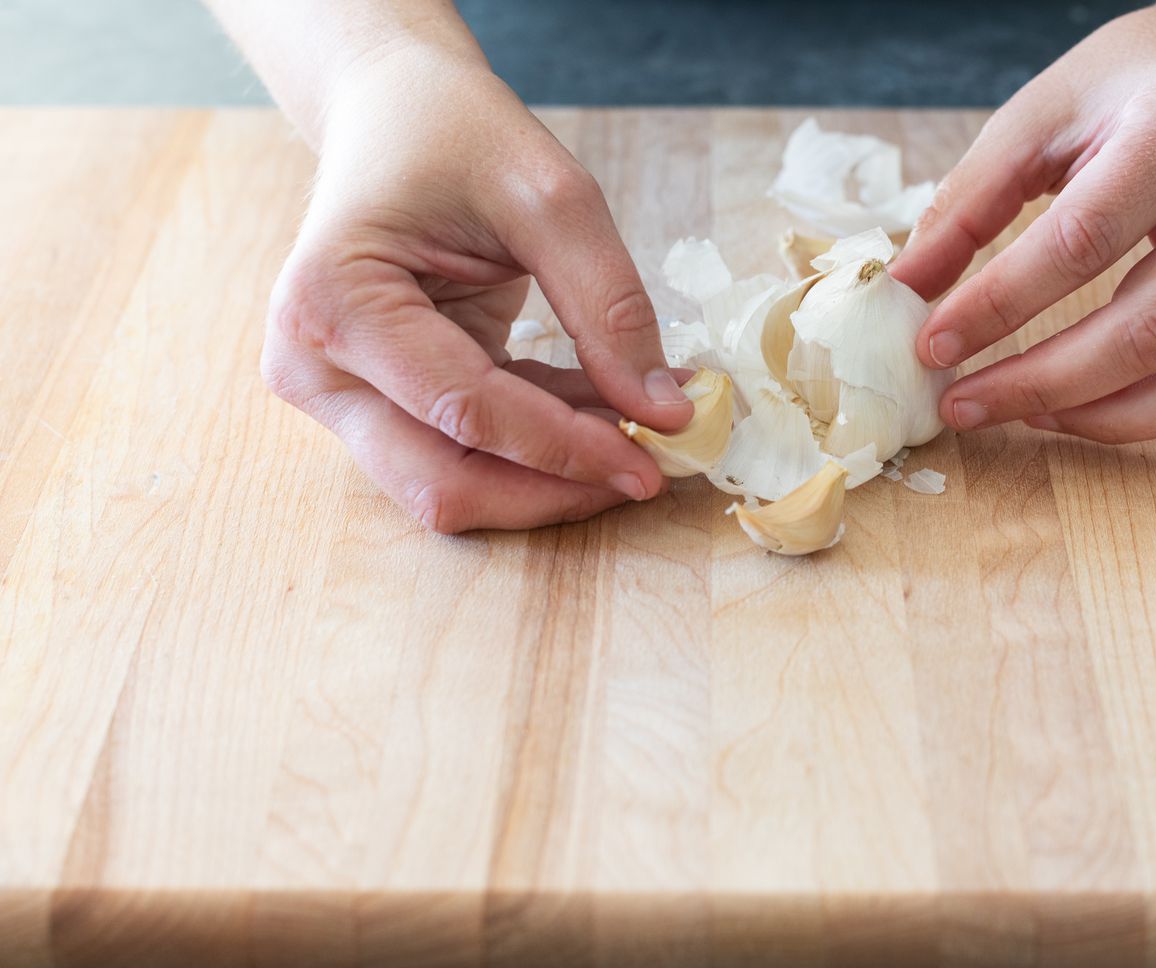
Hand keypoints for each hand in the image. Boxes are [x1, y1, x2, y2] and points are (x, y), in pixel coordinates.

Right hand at [260, 50, 691, 532]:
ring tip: (636, 434)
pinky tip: (606, 412)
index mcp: (334, 301)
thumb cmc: (455, 132)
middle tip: (647, 472)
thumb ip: (608, 306)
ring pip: (451, 485)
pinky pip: (463, 452)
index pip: (467, 413)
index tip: (654, 460)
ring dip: (549, 477)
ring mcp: (334, 392)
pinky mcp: (371, 403)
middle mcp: (313, 364)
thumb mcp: (551, 198)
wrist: (394, 112)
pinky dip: (539, 445)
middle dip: (552, 489)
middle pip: (443, 482)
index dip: (568, 448)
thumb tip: (664, 414)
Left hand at [890, 2, 1155, 442]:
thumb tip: (907, 290)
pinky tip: (1116, 409)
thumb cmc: (1134, 89)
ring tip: (1032, 414)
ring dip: (1111, 420)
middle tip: (963, 404)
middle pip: (1149, 331)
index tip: (931, 346)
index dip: (998, 307)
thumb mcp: (1040, 114)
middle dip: (1041, 385)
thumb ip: (970, 201)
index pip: (1081, 244)